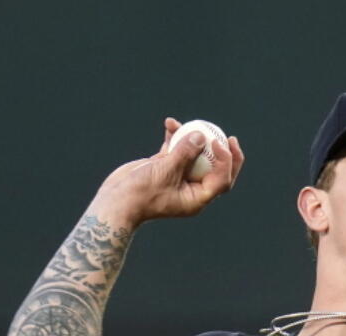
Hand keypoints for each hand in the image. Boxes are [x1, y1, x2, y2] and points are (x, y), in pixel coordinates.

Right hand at [88, 117, 244, 227]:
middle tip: (229, 137)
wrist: (116, 201)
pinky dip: (174, 137)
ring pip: (193, 156)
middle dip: (222, 152)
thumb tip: (201, 136)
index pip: (222, 180)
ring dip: (192, 138)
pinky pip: (175, 150)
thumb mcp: (165, 171)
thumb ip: (184, 153)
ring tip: (188, 123)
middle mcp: (191, 189)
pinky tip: (169, 123)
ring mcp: (177, 178)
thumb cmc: (141, 193)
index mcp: (197, 198)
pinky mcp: (164, 168)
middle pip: (214, 169)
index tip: (218, 143)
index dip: (227, 161)